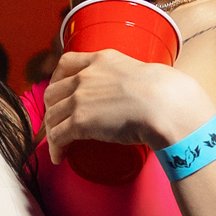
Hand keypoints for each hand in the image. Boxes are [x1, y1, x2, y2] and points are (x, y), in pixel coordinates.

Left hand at [42, 50, 211, 163]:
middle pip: (53, 91)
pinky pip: (57, 136)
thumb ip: (133, 79)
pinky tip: (57, 156)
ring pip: (52, 115)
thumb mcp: (142, 72)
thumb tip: (142, 92)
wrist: (164, 104)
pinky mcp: (79, 121)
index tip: (59, 90)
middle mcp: (85, 76)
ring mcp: (79, 98)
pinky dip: (54, 148)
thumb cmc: (164, 93)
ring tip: (58, 143)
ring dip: (52, 130)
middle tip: (58, 121)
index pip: (66, 63)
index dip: (57, 79)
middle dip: (52, 108)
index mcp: (100, 59)